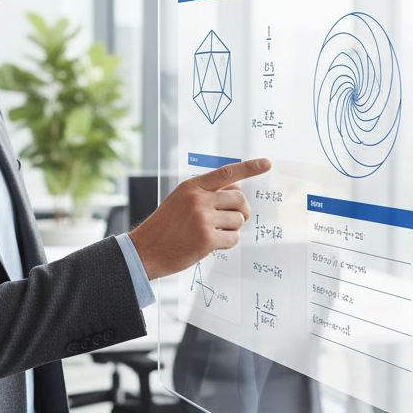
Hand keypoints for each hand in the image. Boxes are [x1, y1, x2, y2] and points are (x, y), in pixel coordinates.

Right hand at [129, 158, 270, 280]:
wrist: (146, 249)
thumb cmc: (165, 226)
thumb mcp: (180, 200)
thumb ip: (205, 193)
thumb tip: (237, 190)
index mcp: (191, 187)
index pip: (226, 173)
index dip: (249, 168)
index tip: (266, 163)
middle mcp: (198, 200)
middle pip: (239, 200)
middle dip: (241, 211)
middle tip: (233, 219)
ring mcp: (203, 219)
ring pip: (238, 220)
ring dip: (231, 229)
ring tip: (212, 233)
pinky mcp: (207, 239)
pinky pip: (233, 238)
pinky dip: (226, 242)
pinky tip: (210, 244)